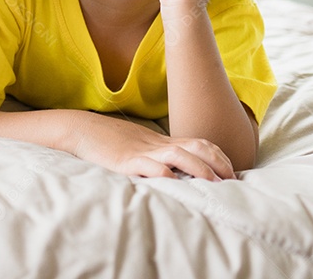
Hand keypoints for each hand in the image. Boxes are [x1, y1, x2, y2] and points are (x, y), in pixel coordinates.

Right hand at [68, 112, 234, 180]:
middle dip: (217, 162)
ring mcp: (141, 152)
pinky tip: (174, 183)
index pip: (198, 143)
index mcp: (160, 141)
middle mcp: (156, 145)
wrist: (80, 129)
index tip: (232, 172)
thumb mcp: (136, 145)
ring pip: (179, 154)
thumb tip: (174, 171)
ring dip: (199, 168)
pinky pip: (148, 166)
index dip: (218, 156)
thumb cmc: (107, 141)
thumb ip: (155, 155)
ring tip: (213, 183)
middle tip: (231, 180)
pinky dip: (164, 174)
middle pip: (195, 146)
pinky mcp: (125, 162)